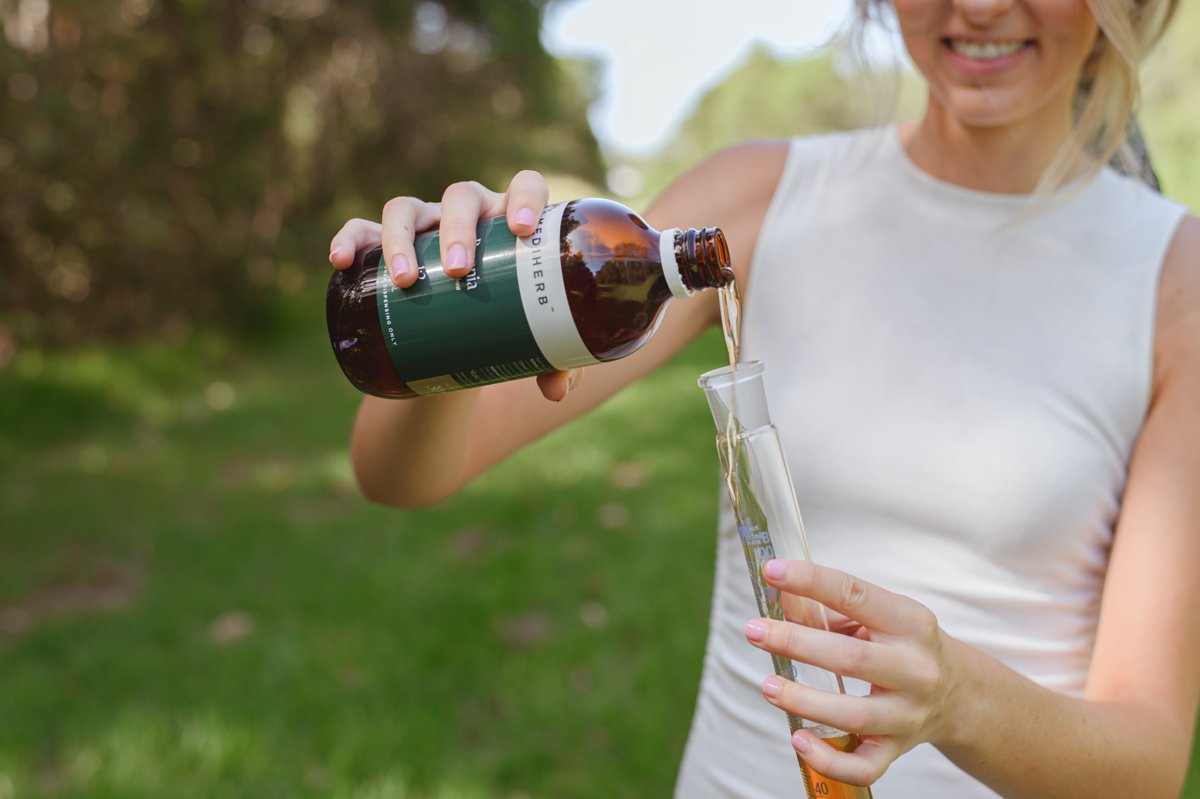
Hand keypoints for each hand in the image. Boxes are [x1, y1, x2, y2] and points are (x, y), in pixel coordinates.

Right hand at [327, 170, 583, 400]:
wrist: (460, 334)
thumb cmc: (507, 322)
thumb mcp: (531, 341)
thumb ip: (553, 362)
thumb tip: (557, 391)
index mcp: (510, 222)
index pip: (523, 186)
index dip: (524, 197)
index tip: (521, 228)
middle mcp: (467, 213)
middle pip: (461, 198)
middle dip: (458, 230)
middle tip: (459, 271)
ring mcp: (422, 224)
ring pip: (406, 209)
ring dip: (402, 238)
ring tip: (404, 281)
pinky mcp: (383, 242)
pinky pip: (361, 230)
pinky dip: (351, 240)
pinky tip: (341, 261)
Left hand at [742, 559, 964, 785]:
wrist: (958, 694)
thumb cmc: (903, 645)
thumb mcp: (880, 616)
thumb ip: (829, 608)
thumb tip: (778, 596)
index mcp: (910, 623)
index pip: (856, 595)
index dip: (812, 581)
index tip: (772, 572)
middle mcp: (915, 669)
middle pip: (850, 658)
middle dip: (795, 642)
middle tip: (754, 630)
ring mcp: (908, 714)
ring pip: (854, 714)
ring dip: (803, 701)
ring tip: (768, 686)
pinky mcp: (898, 749)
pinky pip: (864, 765)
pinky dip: (828, 758)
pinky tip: (799, 739)